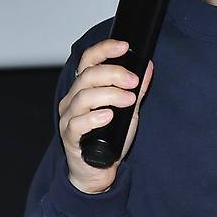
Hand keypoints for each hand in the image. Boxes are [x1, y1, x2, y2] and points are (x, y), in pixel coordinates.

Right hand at [58, 39, 152, 193]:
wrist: (99, 170)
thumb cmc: (110, 137)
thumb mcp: (129, 110)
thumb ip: (136, 90)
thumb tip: (148, 67)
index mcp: (85, 88)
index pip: (89, 60)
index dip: (105, 49)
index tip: (124, 47)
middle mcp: (73, 99)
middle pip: (88, 76)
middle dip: (114, 74)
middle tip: (134, 81)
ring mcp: (69, 118)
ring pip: (83, 97)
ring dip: (109, 95)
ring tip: (129, 100)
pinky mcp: (70, 137)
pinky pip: (77, 124)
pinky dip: (94, 118)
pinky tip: (108, 116)